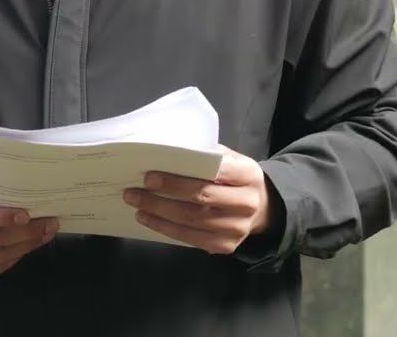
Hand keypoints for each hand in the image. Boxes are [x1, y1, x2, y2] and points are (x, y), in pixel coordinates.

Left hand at [122, 146, 275, 253]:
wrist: (261, 208)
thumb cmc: (235, 178)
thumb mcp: (230, 159)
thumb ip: (206, 154)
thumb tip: (167, 150)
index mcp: (247, 175)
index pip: (215, 172)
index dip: (181, 176)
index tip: (151, 176)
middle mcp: (246, 203)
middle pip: (201, 199)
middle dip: (164, 194)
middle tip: (135, 190)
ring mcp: (236, 228)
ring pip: (192, 221)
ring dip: (159, 214)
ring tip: (136, 204)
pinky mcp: (226, 246)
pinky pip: (191, 239)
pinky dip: (166, 229)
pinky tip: (149, 219)